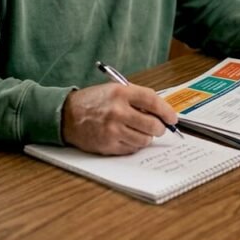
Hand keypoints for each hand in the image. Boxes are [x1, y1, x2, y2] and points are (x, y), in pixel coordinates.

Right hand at [61, 83, 178, 154]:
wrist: (67, 115)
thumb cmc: (94, 102)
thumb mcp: (115, 90)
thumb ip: (137, 98)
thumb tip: (162, 113)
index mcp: (120, 93)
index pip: (152, 101)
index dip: (166, 111)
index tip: (172, 118)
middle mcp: (117, 111)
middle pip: (152, 125)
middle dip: (159, 128)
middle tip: (157, 127)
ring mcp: (113, 130)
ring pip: (144, 140)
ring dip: (146, 137)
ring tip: (137, 130)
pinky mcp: (108, 145)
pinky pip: (132, 149)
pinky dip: (133, 144)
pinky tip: (125, 136)